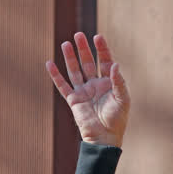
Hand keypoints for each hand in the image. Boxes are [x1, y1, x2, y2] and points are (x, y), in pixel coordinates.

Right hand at [46, 32, 129, 146]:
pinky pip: (62, 85)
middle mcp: (95, 85)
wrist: (105, 138)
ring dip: (70, 58)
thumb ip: (119, 82)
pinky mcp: (73, 100)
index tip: (98, 37)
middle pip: (89, 62)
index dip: (102, 49)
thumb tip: (115, 64)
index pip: (105, 62)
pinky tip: (50, 63)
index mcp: (109, 83)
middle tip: (79, 35)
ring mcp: (84, 91)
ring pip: (75, 70)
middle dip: (84, 49)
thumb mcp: (122, 100)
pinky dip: (55, 75)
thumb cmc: (117, 120)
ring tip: (66, 43)